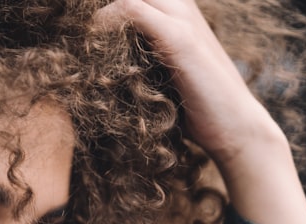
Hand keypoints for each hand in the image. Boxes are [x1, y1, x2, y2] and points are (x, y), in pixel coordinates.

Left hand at [94, 0, 305, 223]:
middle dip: (96, 6)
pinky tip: (93, 36)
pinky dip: (109, 19)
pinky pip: (133, 9)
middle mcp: (182, 8)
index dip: (104, 10)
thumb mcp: (163, 78)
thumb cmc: (199, 109)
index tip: (74, 26)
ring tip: (77, 32)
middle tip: (68, 25)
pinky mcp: (181, 39)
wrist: (237, 130)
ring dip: (100, 10)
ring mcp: (183, 21)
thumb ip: (140, 61)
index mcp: (177, 13)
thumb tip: (101, 68)